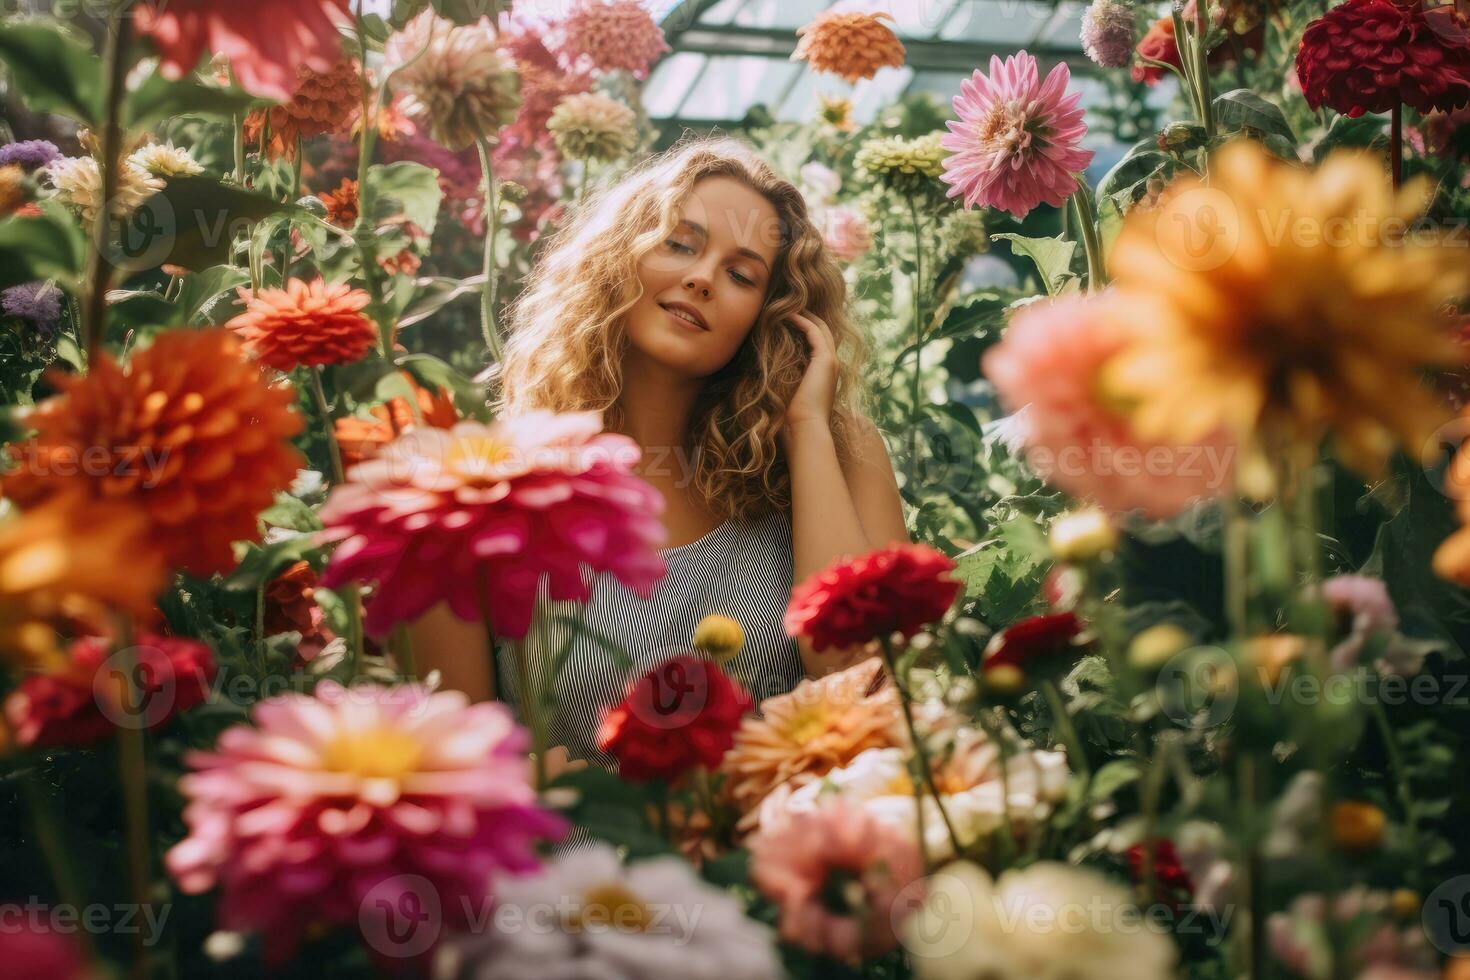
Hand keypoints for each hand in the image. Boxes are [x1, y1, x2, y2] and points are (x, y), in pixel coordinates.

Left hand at [782, 312, 838, 430]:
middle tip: (789, 305)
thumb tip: (770, 373)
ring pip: (820, 327)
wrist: (806, 427)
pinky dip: (802, 321)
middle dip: (808, 316)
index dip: (806, 328)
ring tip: (787, 306)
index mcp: (826, 373)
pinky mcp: (826, 359)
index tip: (789, 319)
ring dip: (804, 315)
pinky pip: (814, 331)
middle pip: (823, 331)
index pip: (819, 343)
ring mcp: (832, 361)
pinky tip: (787, 315)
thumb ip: (788, 379)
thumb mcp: (791, 393)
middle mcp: (833, 364)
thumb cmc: (795, 417)